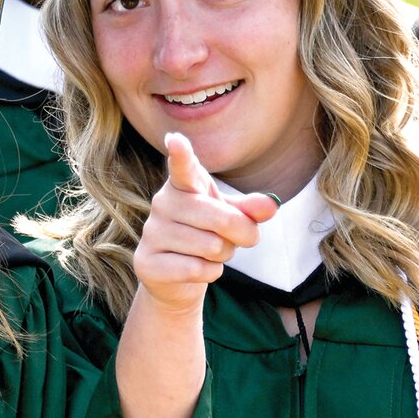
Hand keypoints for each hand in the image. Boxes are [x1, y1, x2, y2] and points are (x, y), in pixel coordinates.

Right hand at [132, 132, 278, 316]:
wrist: (173, 277)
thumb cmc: (205, 236)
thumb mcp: (230, 217)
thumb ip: (249, 209)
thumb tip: (271, 206)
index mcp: (183, 185)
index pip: (184, 168)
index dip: (181, 155)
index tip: (176, 140)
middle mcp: (162, 203)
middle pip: (222, 219)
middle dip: (242, 234)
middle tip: (240, 239)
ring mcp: (152, 232)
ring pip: (212, 247)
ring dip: (223, 256)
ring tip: (209, 253)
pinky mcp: (147, 262)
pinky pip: (197, 269)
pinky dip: (209, 273)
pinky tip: (198, 269)